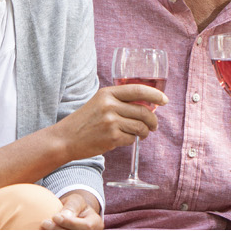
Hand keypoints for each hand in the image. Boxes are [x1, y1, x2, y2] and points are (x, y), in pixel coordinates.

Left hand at [41, 190, 102, 229]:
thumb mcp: (75, 201)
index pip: (86, 226)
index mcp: (96, 222)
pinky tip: (45, 230)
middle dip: (59, 230)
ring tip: (44, 227)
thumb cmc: (75, 207)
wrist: (75, 216)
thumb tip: (62, 216)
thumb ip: (71, 206)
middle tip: (45, 223)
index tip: (55, 216)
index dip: (70, 223)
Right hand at [51, 84, 166, 159]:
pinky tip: (124, 139)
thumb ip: (118, 101)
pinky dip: (132, 140)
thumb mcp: (98, 103)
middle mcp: (109, 105)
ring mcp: (110, 121)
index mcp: (107, 93)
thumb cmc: (84, 121)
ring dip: (145, 132)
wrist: (65, 138)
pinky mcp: (111, 137)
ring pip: (140, 126)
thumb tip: (146, 105)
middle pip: (143, 111)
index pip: (138, 90)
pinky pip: (132, 139)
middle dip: (153, 120)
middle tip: (154, 125)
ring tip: (142, 134)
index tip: (164, 100)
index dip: (155, 94)